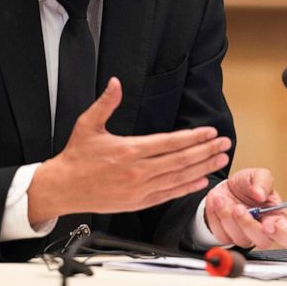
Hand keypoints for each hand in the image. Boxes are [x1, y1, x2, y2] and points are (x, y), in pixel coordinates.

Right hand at [28, 77, 231, 222]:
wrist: (62, 188)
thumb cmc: (76, 157)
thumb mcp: (88, 124)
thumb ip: (106, 103)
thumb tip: (115, 83)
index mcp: (128, 150)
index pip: (169, 143)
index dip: (192, 137)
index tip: (209, 131)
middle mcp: (137, 172)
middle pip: (180, 161)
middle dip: (205, 151)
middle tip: (224, 143)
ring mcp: (139, 190)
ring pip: (178, 178)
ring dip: (201, 168)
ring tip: (219, 159)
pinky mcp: (137, 203)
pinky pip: (168, 195)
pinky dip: (186, 188)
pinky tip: (200, 181)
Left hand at [204, 168, 286, 249]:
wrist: (226, 186)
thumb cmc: (247, 185)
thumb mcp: (257, 175)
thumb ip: (262, 181)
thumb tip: (260, 194)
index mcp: (277, 218)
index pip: (286, 236)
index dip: (279, 234)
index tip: (268, 225)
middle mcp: (262, 231)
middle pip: (262, 241)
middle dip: (248, 224)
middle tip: (238, 208)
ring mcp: (244, 237)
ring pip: (239, 238)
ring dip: (227, 217)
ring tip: (221, 199)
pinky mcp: (227, 237)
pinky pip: (221, 234)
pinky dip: (215, 217)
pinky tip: (216, 202)